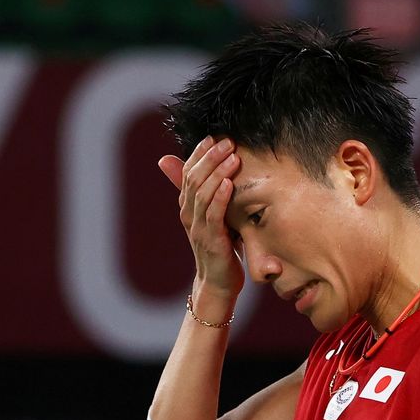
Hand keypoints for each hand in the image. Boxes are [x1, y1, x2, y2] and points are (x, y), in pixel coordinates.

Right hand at [158, 136, 244, 301]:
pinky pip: (213, 215)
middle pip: (193, 178)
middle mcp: (188, 215)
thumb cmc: (219, 247)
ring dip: (218, 172)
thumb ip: (210, 194)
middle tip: (228, 142)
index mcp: (187, 207)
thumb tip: (219, 175)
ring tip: (232, 157)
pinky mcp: (210, 240)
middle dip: (210, 157)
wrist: (217, 282)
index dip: (199, 153)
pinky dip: (220, 197)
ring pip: (202, 193)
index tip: (214, 137)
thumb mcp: (213, 216)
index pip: (187, 172)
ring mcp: (197, 228)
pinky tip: (230, 184)